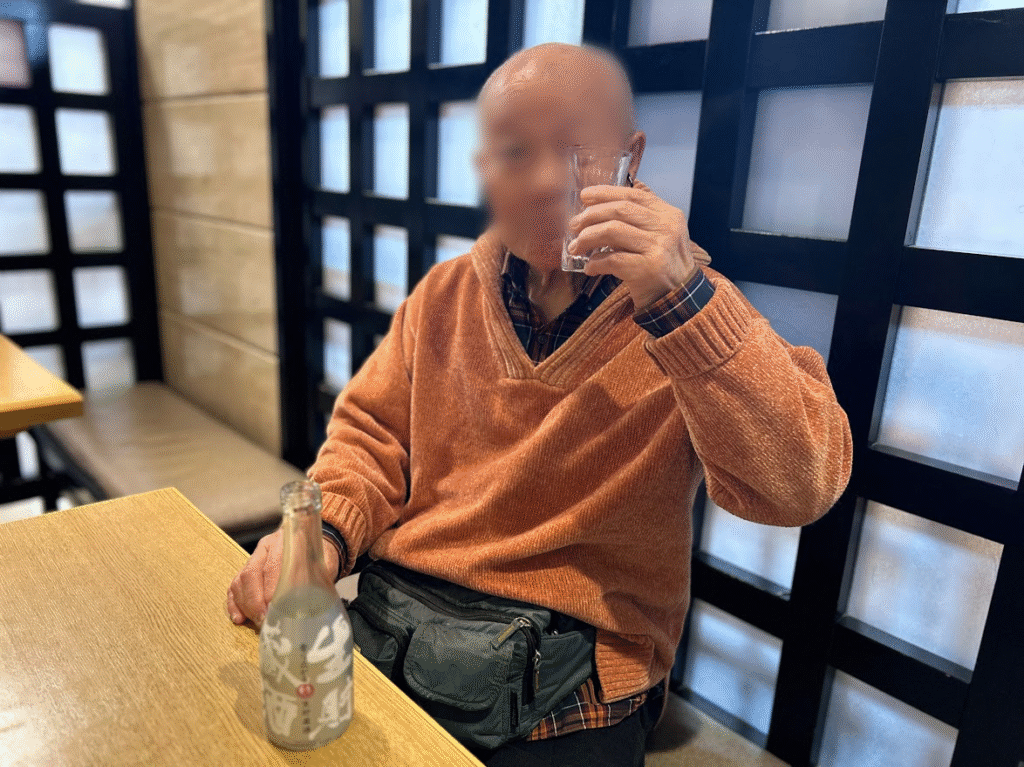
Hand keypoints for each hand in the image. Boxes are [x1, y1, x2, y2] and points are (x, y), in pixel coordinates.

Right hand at [225, 529, 340, 627]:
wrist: (316, 544)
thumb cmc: (321, 558)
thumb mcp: (325, 567)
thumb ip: (318, 583)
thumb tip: (309, 609)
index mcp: (288, 541)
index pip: (273, 566)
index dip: (270, 591)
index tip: (273, 610)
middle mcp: (268, 546)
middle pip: (252, 573)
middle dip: (255, 602)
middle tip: (263, 621)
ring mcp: (256, 556)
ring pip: (241, 580)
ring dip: (245, 604)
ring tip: (255, 622)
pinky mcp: (248, 567)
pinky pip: (235, 585)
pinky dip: (235, 603)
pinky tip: (240, 617)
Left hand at [565, 179, 697, 309]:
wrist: (678, 299)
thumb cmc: (663, 265)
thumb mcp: (662, 234)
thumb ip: (642, 215)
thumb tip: (609, 195)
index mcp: (669, 215)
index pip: (633, 195)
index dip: (606, 193)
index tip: (585, 196)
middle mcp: (666, 228)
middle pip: (620, 210)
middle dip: (591, 215)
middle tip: (574, 224)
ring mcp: (658, 248)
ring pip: (612, 231)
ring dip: (587, 238)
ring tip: (576, 247)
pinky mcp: (647, 270)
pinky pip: (612, 260)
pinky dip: (595, 263)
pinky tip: (590, 268)